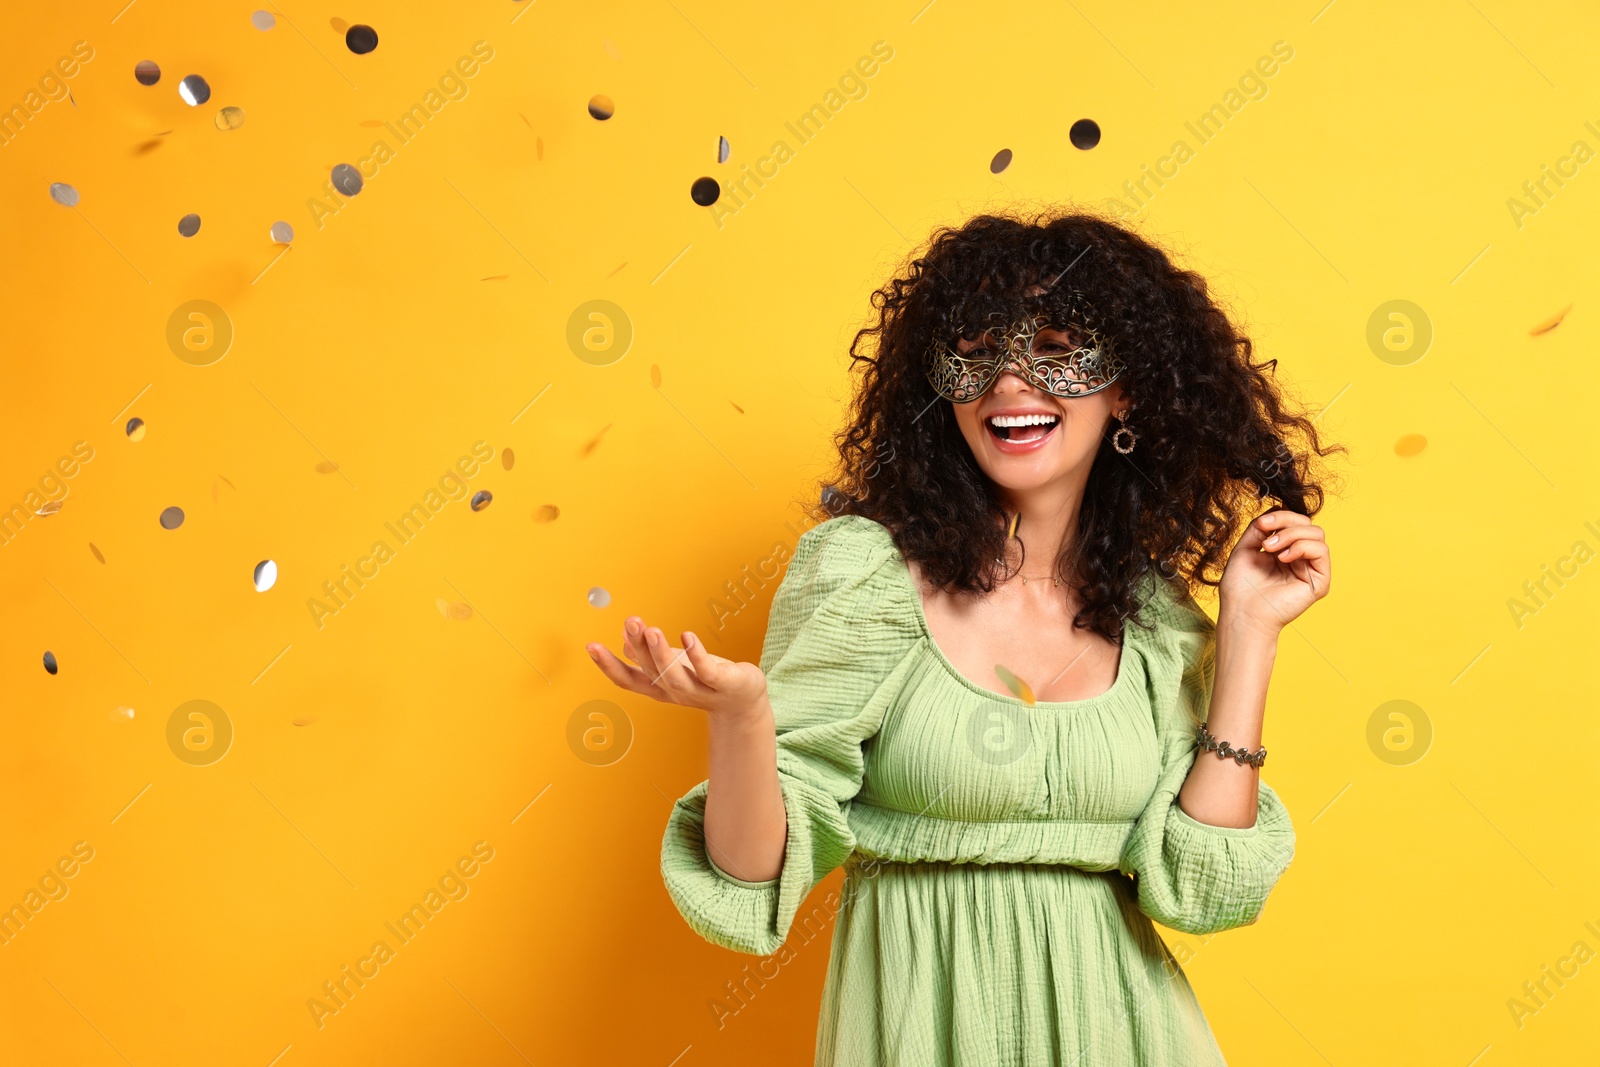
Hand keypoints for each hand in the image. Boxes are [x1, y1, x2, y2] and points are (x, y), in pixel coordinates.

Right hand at [586, 616, 768, 718]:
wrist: (742, 701)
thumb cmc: (704, 678)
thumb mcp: (672, 666)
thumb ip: (648, 657)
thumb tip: (625, 640)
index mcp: (658, 687)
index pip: (628, 680)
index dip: (609, 665)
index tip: (591, 646)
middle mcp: (675, 692)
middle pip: (651, 673)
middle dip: (639, 648)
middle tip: (630, 622)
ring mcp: (699, 690)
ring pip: (675, 676)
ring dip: (661, 653)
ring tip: (652, 630)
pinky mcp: (723, 684)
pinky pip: (707, 671)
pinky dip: (696, 654)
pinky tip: (688, 636)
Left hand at [1218, 509, 1330, 636]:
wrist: (1242, 613)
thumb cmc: (1240, 588)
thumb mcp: (1245, 549)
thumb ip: (1259, 528)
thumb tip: (1276, 509)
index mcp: (1283, 551)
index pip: (1294, 522)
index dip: (1280, 516)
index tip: (1262, 524)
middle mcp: (1299, 559)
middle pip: (1307, 524)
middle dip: (1286, 523)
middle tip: (1265, 539)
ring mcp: (1310, 569)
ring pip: (1316, 534)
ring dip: (1292, 535)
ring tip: (1271, 549)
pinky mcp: (1319, 582)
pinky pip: (1322, 551)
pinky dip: (1302, 547)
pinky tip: (1283, 558)